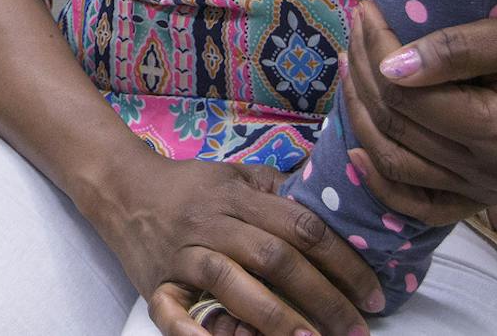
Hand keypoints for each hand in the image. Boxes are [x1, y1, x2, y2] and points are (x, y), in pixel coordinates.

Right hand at [81, 146, 379, 335]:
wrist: (122, 187)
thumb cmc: (190, 187)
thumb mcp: (237, 176)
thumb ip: (281, 192)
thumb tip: (339, 208)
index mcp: (238, 197)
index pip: (302, 227)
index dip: (343, 260)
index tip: (373, 293)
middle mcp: (212, 224)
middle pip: (273, 257)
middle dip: (322, 296)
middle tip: (355, 329)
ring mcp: (182, 254)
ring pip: (230, 282)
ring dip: (273, 315)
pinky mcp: (155, 283)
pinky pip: (171, 312)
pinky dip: (191, 334)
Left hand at [334, 1, 496, 225]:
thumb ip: (460, 49)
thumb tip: (393, 65)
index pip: (408, 94)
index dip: (377, 50)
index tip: (367, 9)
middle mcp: (489, 172)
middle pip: (397, 125)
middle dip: (364, 71)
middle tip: (355, 26)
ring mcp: (488, 190)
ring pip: (397, 161)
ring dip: (362, 113)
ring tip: (350, 65)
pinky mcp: (488, 195)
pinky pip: (425, 205)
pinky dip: (385, 184)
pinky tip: (358, 153)